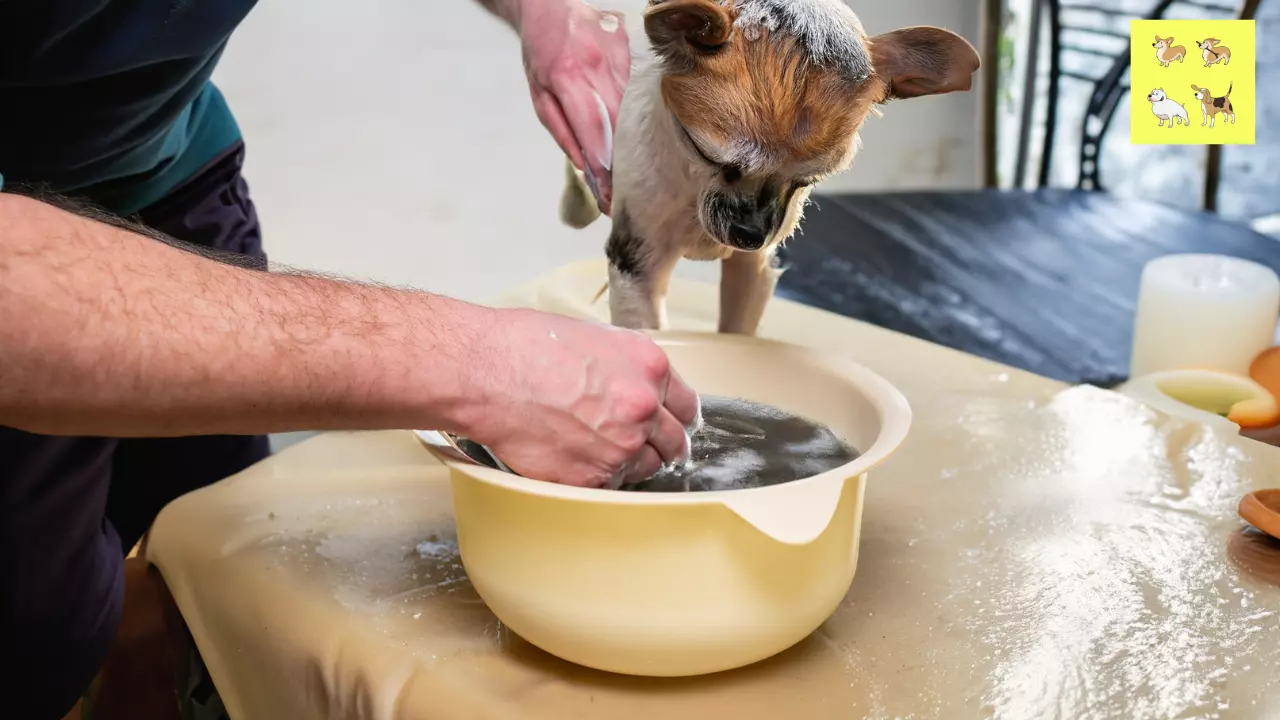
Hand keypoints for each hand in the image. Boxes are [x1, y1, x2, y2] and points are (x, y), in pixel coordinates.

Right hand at [461, 308, 699, 487]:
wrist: (486, 373)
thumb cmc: (525, 347)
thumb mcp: (597, 340)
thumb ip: (628, 368)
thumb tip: (638, 387)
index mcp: (650, 368)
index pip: (688, 407)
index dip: (676, 417)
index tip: (668, 424)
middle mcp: (644, 409)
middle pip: (674, 444)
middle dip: (659, 445)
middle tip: (635, 442)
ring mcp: (620, 447)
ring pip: (643, 468)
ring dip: (627, 462)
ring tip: (593, 446)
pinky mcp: (591, 478)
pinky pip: (608, 486)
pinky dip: (594, 477)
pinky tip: (571, 456)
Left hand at [517, 0, 629, 214]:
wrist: (550, 5)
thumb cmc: (542, 54)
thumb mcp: (539, 95)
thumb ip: (562, 131)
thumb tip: (585, 166)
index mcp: (567, 77)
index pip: (592, 130)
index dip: (604, 165)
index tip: (610, 195)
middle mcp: (597, 65)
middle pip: (620, 124)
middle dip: (624, 161)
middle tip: (626, 192)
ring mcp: (619, 54)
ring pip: (635, 108)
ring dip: (637, 141)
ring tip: (639, 169)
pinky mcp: (632, 48)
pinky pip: (641, 89)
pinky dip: (640, 113)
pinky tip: (643, 130)